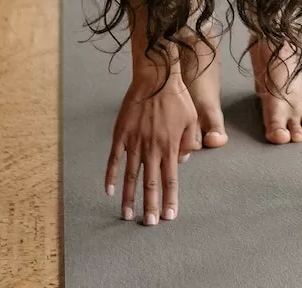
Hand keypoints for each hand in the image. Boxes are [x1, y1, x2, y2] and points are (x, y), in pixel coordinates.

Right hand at [105, 64, 199, 224]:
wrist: (156, 77)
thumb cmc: (177, 97)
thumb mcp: (192, 119)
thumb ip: (188, 142)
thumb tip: (182, 160)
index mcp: (171, 147)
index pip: (171, 180)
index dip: (170, 199)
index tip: (169, 216)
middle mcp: (152, 148)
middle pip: (150, 184)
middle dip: (150, 206)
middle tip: (149, 224)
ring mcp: (134, 142)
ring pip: (131, 177)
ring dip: (129, 198)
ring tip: (127, 215)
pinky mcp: (121, 135)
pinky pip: (114, 160)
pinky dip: (111, 176)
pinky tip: (109, 191)